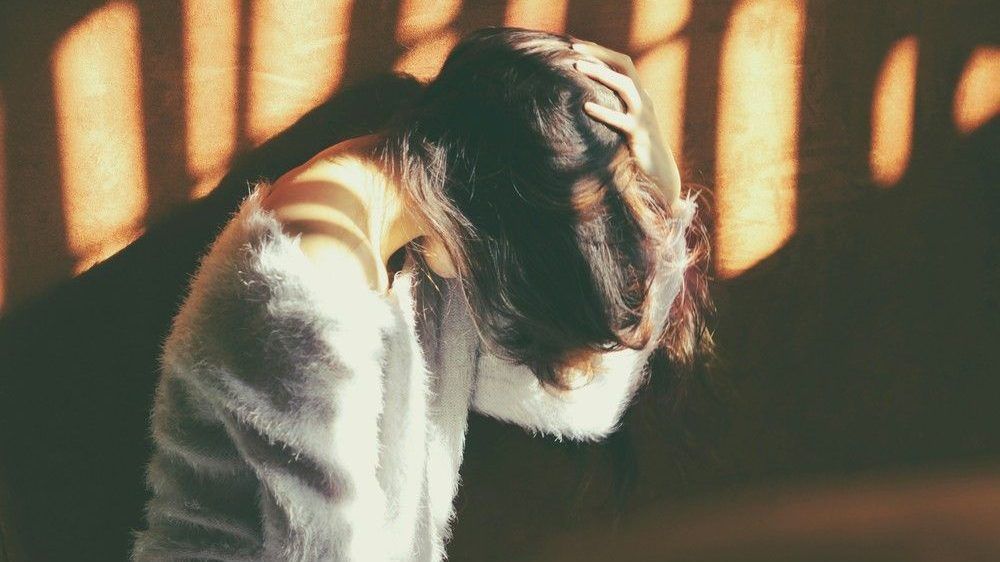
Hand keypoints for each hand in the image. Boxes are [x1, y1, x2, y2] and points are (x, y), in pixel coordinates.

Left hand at [570, 40, 681, 210]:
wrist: (661, 173)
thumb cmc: (638, 147)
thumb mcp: (628, 121)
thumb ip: (616, 105)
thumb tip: (587, 95)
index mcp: (640, 94)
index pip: (622, 62)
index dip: (601, 52)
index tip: (577, 45)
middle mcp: (644, 99)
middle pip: (625, 66)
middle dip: (600, 54)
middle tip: (574, 50)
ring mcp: (643, 116)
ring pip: (625, 86)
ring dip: (601, 74)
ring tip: (577, 67)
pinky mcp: (639, 135)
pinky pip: (620, 120)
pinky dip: (603, 111)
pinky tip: (586, 106)